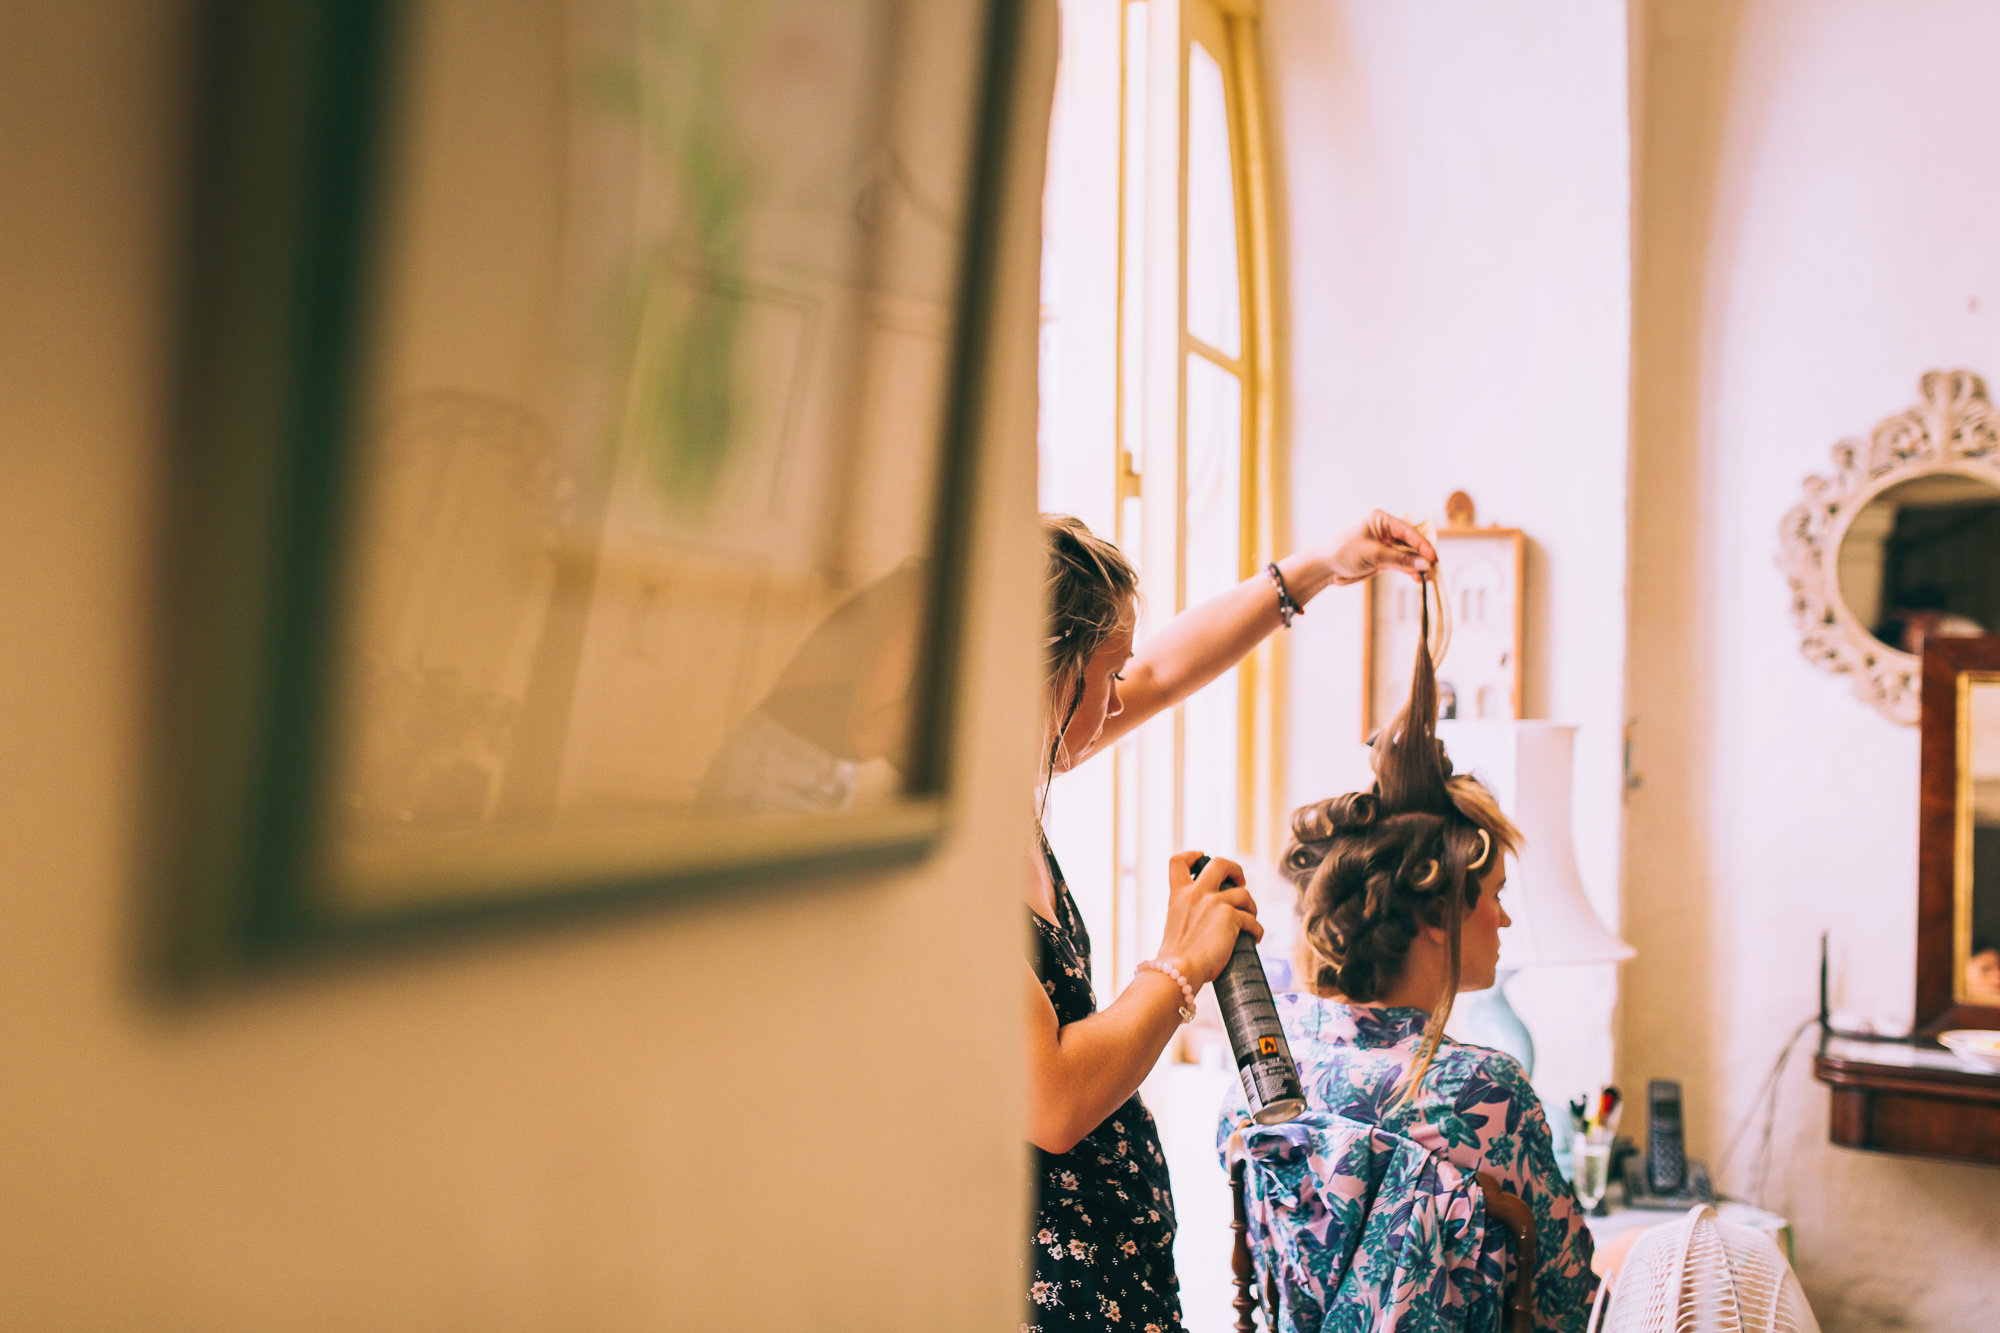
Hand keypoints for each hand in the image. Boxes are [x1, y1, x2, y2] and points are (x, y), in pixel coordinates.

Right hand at [1155, 851, 1261, 988]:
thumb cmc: (1176, 958)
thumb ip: (1190, 914)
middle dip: (1235, 870)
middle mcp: (1196, 893)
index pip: (1179, 861)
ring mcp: (1213, 902)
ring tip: (1250, 920)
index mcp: (1178, 895)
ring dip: (1251, 907)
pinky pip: (1252, 920)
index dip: (1192, 854)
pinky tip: (1255, 939)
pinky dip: (1257, 930)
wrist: (1179, 971)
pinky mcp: (1230, 916)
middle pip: (1220, 863)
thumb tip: (1211, 921)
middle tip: (1240, 883)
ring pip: (1244, 894)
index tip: (1201, 856)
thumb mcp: (1176, 925)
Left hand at [1322, 511, 1436, 585]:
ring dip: (1417, 566)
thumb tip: (1424, 565)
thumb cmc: (1345, 552)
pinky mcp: (1382, 559)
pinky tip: (1418, 579)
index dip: (1422, 544)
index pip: (1408, 531)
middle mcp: (1385, 531)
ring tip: (1428, 577)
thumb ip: (1400, 560)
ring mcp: (1385, 545)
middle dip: (1422, 556)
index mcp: (1381, 520)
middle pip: (1410, 542)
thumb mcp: (1374, 555)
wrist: (1325, 567)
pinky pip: (1401, 564)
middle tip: (1434, 568)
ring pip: (1407, 555)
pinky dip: (1409, 571)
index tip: (1433, 557)